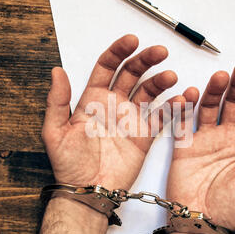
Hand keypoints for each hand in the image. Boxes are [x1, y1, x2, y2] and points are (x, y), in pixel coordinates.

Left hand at [42, 34, 190, 190]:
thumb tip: (57, 71)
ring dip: (160, 81)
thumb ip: (57, 101)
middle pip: (131, 73)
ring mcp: (131, 119)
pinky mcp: (145, 135)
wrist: (89, 192)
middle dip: (145, 60)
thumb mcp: (55, 131)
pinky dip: (172, 107)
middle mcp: (113, 105)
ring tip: (170, 76)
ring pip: (149, 91)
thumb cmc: (69, 164)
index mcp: (92, 100)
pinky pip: (162, 116)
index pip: (107, 67)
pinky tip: (180, 98)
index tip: (132, 41)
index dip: (119, 52)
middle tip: (159, 51)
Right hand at [167, 62, 234, 230]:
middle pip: (234, 104)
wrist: (200, 220)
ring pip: (211, 106)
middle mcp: (227, 137)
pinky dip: (186, 106)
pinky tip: (191, 94)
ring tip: (220, 77)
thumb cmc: (231, 206)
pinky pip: (184, 120)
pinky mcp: (185, 143)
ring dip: (215, 90)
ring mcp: (205, 138)